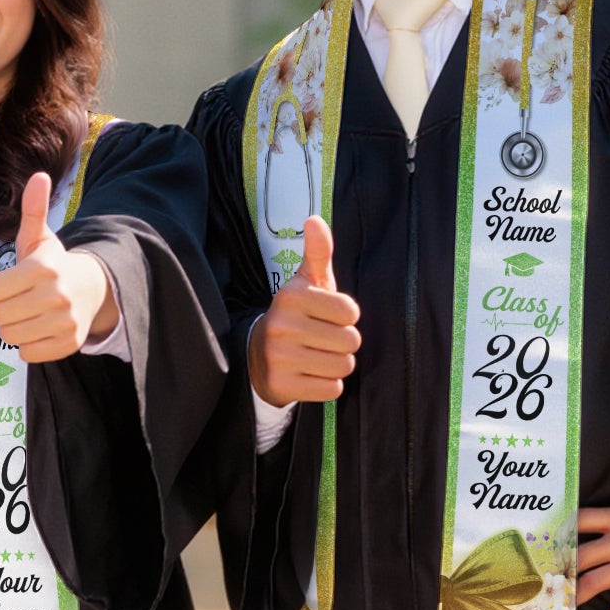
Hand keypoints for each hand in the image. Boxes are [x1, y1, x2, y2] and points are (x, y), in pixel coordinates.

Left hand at [0, 171, 114, 363]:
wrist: (91, 289)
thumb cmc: (53, 264)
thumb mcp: (40, 237)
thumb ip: (32, 209)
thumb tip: (38, 175)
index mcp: (44, 268)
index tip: (7, 284)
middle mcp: (56, 296)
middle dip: (1, 309)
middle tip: (17, 300)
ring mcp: (65, 322)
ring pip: (10, 337)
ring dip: (12, 327)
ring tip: (26, 314)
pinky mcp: (69, 344)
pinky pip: (27, 353)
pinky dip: (27, 345)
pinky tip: (37, 329)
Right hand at [247, 215, 360, 403]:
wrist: (257, 356)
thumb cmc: (295, 316)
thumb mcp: (305, 283)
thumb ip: (317, 253)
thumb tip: (314, 220)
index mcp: (292, 296)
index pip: (351, 312)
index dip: (346, 317)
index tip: (327, 317)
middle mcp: (282, 325)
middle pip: (351, 341)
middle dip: (342, 343)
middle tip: (321, 339)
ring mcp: (280, 357)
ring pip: (343, 366)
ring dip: (336, 364)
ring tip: (316, 356)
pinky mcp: (282, 385)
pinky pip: (332, 389)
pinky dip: (326, 384)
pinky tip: (309, 374)